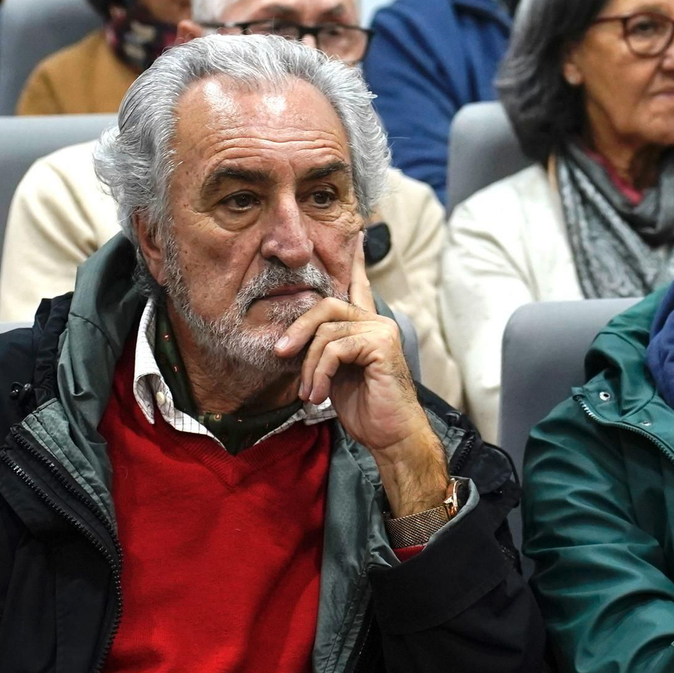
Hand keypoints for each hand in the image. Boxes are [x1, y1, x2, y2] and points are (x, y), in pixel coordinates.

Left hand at [274, 236, 448, 516]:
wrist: (392, 437)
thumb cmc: (366, 411)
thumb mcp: (335, 377)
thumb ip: (323, 353)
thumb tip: (291, 344)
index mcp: (367, 327)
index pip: (358, 287)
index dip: (354, 262)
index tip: (356, 235)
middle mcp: (377, 322)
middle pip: (325, 305)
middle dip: (297, 330)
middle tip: (281, 354)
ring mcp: (381, 331)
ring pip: (325, 331)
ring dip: (309, 366)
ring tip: (310, 393)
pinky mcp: (381, 345)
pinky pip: (334, 348)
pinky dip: (320, 373)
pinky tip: (320, 395)